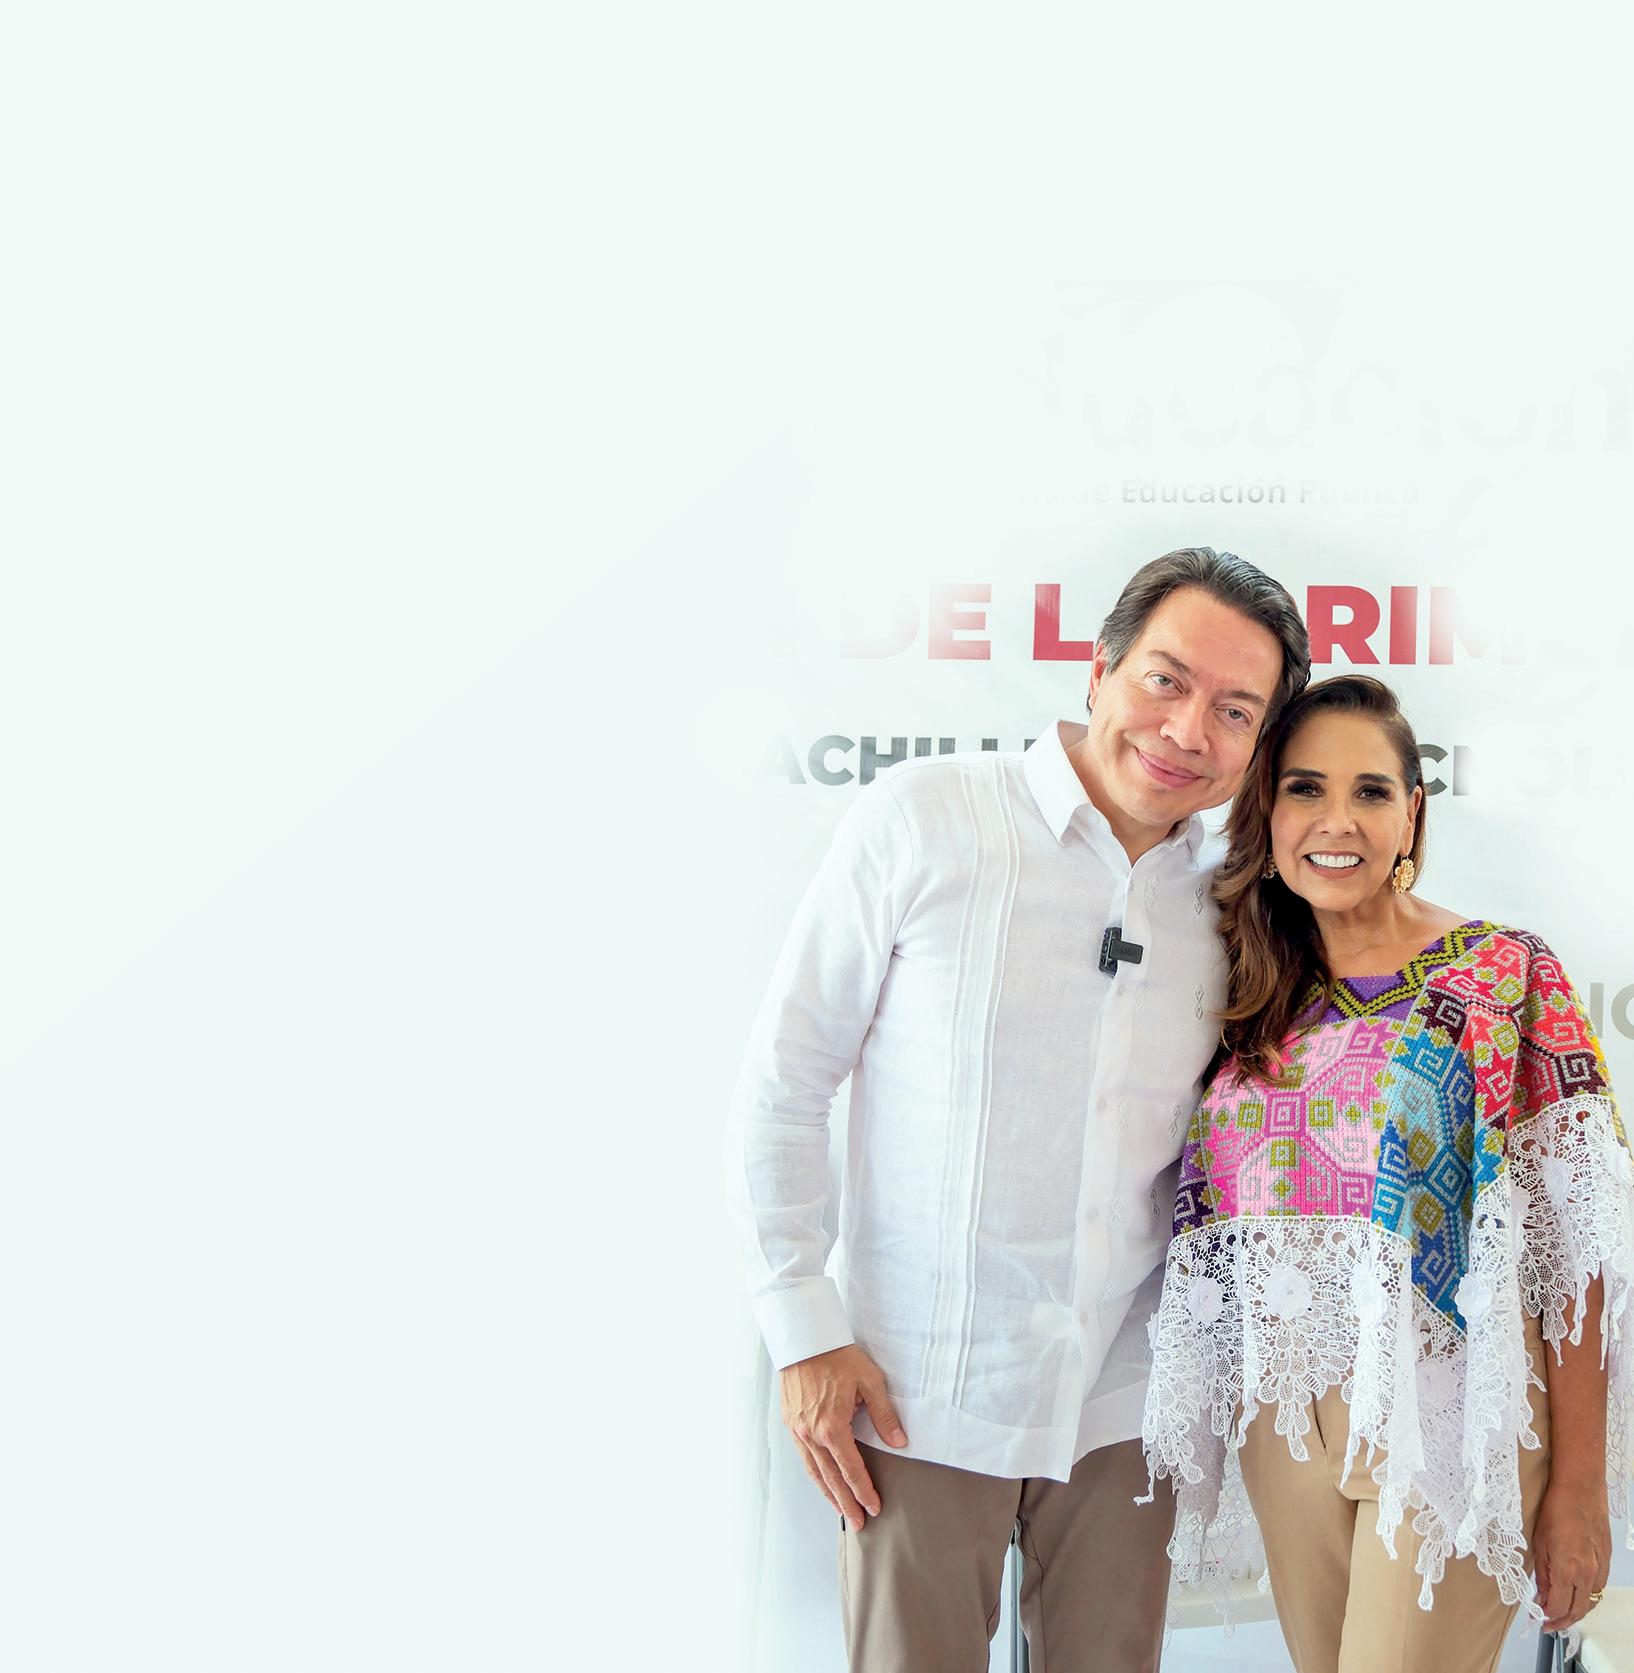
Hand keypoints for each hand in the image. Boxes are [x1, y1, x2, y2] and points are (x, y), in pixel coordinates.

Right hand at [779, 1344, 907, 1522]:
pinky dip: (814, 1474)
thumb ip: (884, 1416)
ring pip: (814, 1471)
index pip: (851, 1470)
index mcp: (832, 1427)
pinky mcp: (791, 1422)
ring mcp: (798, 1430)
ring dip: (828, 1493)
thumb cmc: (837, 1356)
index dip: (864, 1491)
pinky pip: (803, 1457)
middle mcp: (811, 1434)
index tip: (874, 1507)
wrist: (804, 1339)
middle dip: (846, 1503)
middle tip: (858, 1523)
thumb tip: (900, 1443)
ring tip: (840, 1510)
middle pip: (831, 1478)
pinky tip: (821, 1480)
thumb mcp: (869, 1382)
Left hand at [1532, 1479, 1610, 1633]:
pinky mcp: (1606, 1561)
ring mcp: (1600, 1568)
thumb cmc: (1556, 1508)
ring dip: (1576, 1611)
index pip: (1559, 1606)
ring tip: (1561, 1613)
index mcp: (1568, 1568)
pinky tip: (1576, 1595)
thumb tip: (1542, 1597)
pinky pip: (1598, 1588)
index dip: (1548, 1616)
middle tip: (1549, 1624)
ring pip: (1591, 1601)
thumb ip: (1542, 1575)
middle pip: (1578, 1610)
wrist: (1580, 1489)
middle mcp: (1588, 1572)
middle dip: (1563, 1621)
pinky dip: (1587, 1597)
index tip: (1538, 1619)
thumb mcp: (1539, 1543)